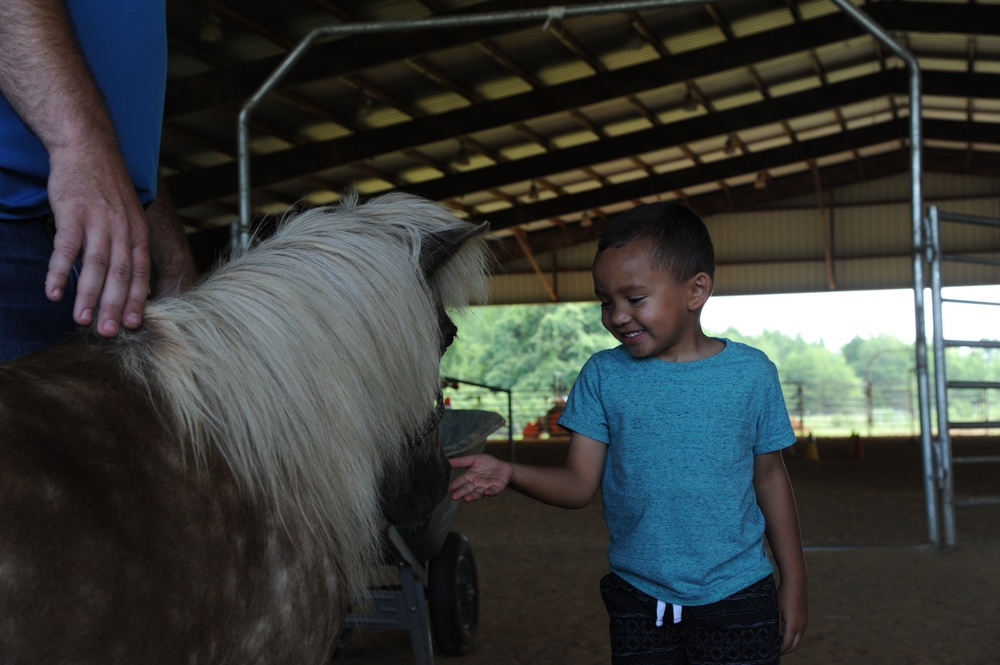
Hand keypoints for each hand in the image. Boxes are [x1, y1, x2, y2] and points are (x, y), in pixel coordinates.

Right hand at [44, 137, 150, 336]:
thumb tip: (124, 280)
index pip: (140, 273)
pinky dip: (58, 272)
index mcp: (138, 233)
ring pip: (95, 266)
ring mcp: (98, 221)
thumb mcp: (129, 215)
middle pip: (120, 275)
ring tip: (82, 321)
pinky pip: (65, 249)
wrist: (87, 148)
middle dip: (113, 306)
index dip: (136, 300)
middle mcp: (123, 229)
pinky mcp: (73, 213)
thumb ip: (128, 245)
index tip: (131, 324)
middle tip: (107, 333)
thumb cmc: (107, 187)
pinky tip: (53, 293)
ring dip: (88, 296)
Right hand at [448, 454, 513, 501]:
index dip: (454, 485)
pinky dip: (490, 492)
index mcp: (469, 477)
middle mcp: (475, 485)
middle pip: (467, 490)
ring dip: (472, 496)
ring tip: (466, 498)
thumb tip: (447, 461)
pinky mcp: (495, 488)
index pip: (460, 482)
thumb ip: (461, 461)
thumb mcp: (473, 459)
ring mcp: (485, 488)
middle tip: (453, 497)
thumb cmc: (487, 463)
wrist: (502, 467)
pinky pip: (493, 491)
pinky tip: (486, 492)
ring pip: (478, 493)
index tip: (447, 489)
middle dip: (460, 493)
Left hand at [777, 577, 807, 653]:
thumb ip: (773, 622)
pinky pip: (799, 633)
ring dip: (788, 644)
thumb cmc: (783, 594)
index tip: (770, 651)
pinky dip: (791, 637)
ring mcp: (804, 623)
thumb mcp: (775, 608)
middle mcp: (801, 626)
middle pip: (794, 646)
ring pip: (797, 640)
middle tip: (773, 651)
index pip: (787, 644)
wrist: (796, 582)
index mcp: (793, 625)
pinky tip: (782, 634)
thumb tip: (768, 634)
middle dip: (785, 650)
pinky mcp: (804, 619)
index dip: (779, 650)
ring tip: (776, 644)